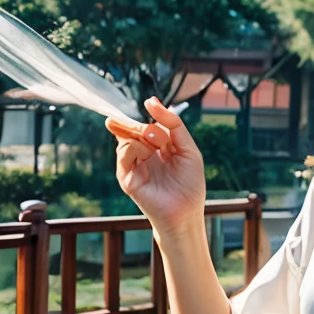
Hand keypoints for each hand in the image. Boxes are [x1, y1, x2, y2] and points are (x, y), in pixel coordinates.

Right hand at [107, 98, 206, 230]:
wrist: (185, 211)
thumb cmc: (190, 184)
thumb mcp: (187, 148)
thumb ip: (173, 124)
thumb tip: (152, 102)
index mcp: (159, 149)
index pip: (147, 126)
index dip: (148, 115)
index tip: (149, 102)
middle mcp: (144, 156)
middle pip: (133, 131)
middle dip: (137, 124)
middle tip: (148, 126)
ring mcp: (134, 166)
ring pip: (128, 139)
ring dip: (142, 135)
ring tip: (156, 143)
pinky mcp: (127, 178)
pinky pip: (124, 154)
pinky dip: (134, 147)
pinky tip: (146, 151)